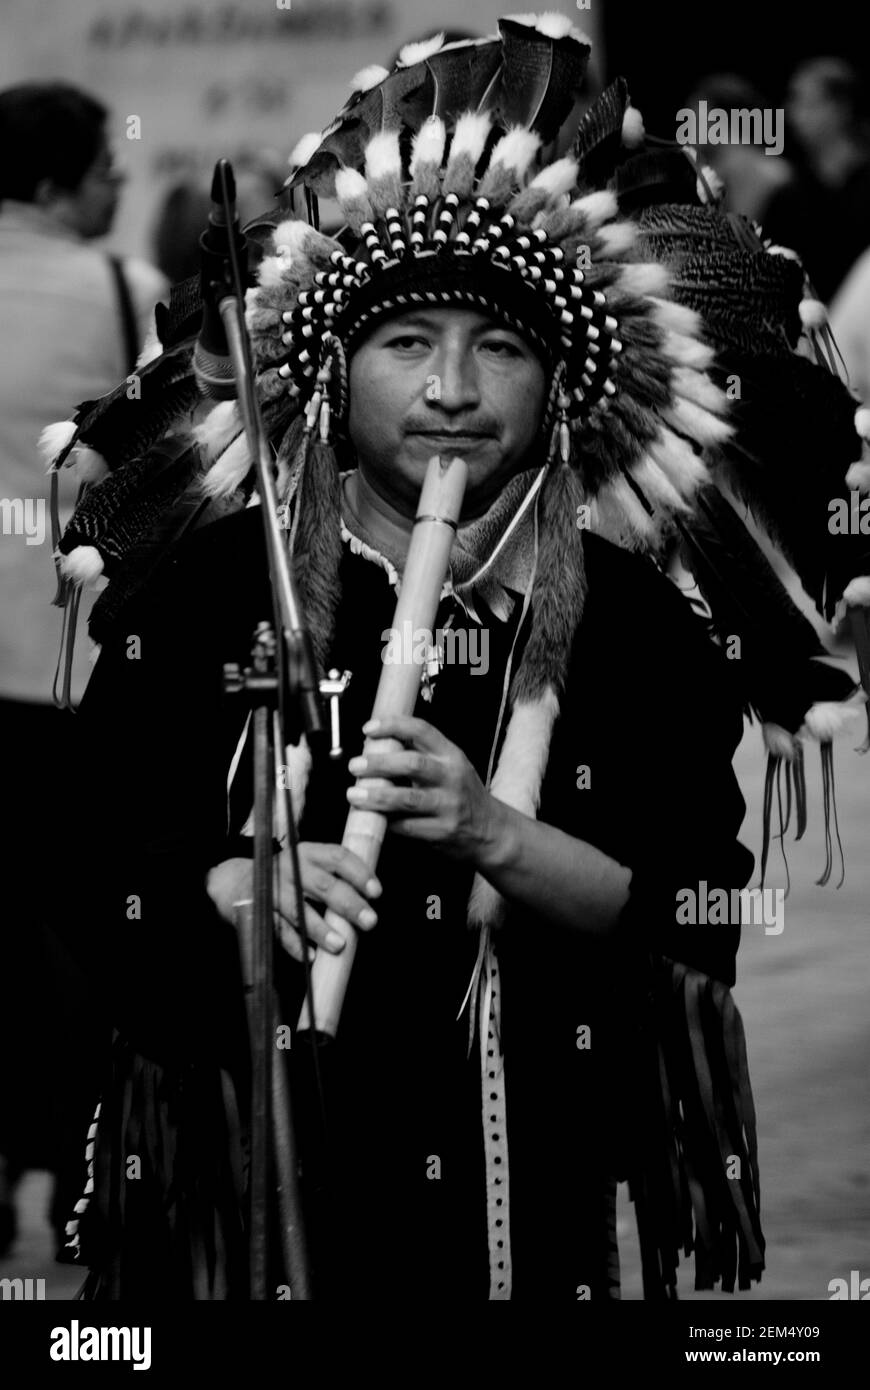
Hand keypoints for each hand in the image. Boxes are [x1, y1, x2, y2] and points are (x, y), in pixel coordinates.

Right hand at [205, 844, 381, 962]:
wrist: (237, 881)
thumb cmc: (288, 876)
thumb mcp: (309, 865)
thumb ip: (335, 876)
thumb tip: (370, 899)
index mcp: (308, 853)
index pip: (338, 857)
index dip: (359, 873)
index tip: (377, 892)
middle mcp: (291, 869)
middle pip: (323, 885)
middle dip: (348, 904)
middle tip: (370, 921)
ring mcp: (274, 890)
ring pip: (299, 910)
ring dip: (320, 929)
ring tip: (340, 945)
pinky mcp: (259, 911)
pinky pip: (278, 931)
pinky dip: (295, 945)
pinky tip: (311, 956)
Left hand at [345, 714, 507, 866]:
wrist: (491, 831)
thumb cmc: (462, 794)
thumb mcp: (450, 766)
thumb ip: (420, 754)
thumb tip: (375, 745)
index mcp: (452, 755)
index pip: (421, 731)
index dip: (392, 726)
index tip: (368, 729)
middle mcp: (452, 778)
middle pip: (412, 764)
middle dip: (379, 763)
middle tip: (355, 766)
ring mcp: (448, 806)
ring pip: (408, 799)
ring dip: (376, 796)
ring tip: (353, 795)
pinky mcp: (442, 832)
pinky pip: (407, 826)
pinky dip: (387, 822)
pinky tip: (373, 818)